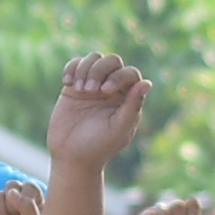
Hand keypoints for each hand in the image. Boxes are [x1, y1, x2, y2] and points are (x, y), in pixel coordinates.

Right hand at [43, 53, 146, 171]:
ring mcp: (92, 85)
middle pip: (112, 60)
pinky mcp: (73, 86)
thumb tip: (146, 83)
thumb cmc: (99, 146)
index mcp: (127, 97)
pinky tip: (68, 84)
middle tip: (91, 91)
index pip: (129, 73)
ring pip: (93, 58)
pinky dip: (71, 68)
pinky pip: (74, 65)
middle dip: (100, 70)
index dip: (119, 76)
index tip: (105, 91)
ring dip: (85, 69)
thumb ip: (133, 106)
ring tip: (80, 90)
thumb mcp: (119, 128)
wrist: (72, 156)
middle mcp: (111, 88)